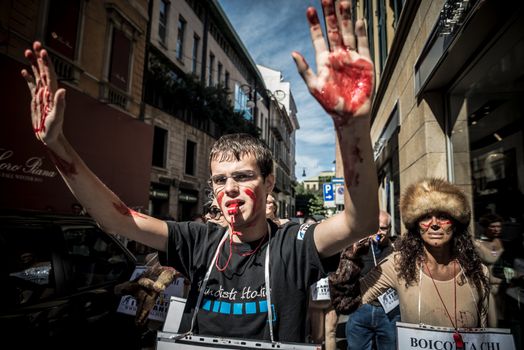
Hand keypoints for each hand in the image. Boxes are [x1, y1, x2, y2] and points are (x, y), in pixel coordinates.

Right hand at [21, 41, 65, 144]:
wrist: (50, 136)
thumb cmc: (55, 129)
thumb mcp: (57, 116)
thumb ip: (60, 103)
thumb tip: (63, 90)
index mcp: (53, 93)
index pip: (50, 74)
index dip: (46, 62)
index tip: (42, 51)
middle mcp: (49, 92)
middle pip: (44, 70)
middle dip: (40, 57)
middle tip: (35, 44)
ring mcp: (42, 95)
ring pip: (37, 75)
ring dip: (33, 64)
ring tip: (27, 51)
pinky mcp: (37, 100)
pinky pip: (32, 85)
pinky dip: (28, 77)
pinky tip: (23, 71)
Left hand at [293, 0, 373, 125]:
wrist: (349, 115)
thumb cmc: (330, 103)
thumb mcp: (314, 87)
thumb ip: (305, 70)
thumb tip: (293, 53)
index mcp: (324, 60)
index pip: (318, 37)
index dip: (314, 24)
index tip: (310, 9)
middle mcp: (337, 56)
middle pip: (333, 30)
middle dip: (330, 14)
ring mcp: (351, 57)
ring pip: (348, 33)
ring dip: (345, 18)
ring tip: (343, 1)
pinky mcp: (365, 62)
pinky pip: (363, 44)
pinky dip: (361, 32)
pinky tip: (358, 20)